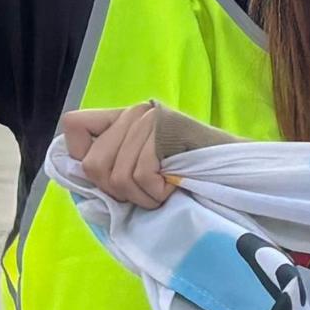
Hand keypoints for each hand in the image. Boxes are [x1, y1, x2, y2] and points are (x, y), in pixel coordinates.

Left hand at [59, 102, 237, 207]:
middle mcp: (132, 112)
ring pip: (116, 176)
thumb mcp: (141, 167)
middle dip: (118, 192)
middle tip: (146, 191)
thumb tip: (77, 176)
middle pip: (93, 164)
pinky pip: (141, 175)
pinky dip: (157, 193)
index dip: (81, 157)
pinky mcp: (166, 127)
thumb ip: (112, 165)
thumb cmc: (188, 176)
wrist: (236, 171)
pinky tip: (173, 187)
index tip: (108, 176)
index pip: (73, 126)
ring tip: (163, 191)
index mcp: (121, 118)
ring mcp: (149, 118)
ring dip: (142, 196)